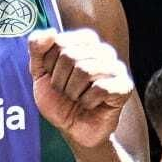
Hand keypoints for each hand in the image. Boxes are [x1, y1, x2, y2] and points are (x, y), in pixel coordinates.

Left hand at [27, 29, 132, 147]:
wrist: (73, 129)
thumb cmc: (59, 100)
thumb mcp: (39, 73)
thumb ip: (37, 49)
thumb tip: (50, 32)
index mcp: (85, 41)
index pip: (58, 42)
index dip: (49, 65)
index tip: (55, 77)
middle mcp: (103, 50)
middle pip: (70, 56)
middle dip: (60, 81)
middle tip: (67, 92)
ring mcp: (116, 67)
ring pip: (84, 70)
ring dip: (73, 92)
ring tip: (78, 98)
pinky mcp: (124, 86)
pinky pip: (99, 88)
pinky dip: (87, 102)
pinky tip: (91, 105)